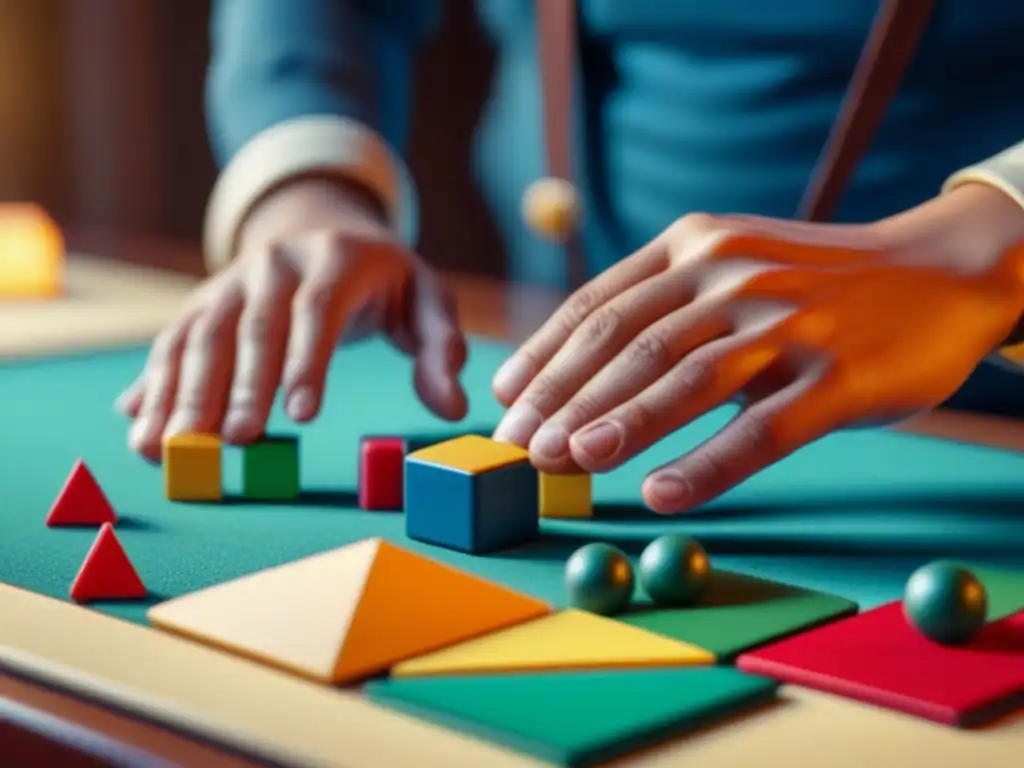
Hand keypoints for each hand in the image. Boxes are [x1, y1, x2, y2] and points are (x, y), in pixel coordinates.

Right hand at [118, 177, 466, 460]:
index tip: (301, 416)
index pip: (318, 309)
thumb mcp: (428, 301)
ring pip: (200, 335)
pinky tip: (137, 428)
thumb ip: (443, 349)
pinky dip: (153, 386)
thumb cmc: (387, 279)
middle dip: (238, 386)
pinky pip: (173, 341)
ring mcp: (232, 280)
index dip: (307, 361)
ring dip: (180, 393)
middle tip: (234, 443)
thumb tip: (455, 409)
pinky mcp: (205, 302)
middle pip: (251, 325)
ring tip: (165, 449)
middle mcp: (274, 263)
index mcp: (335, 258)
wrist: (324, 227)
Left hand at [491, 184, 1023, 513]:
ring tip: (566, 462)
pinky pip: (759, 429)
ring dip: (616, 424)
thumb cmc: (816, 280)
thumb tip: (577, 369)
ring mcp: (788, 321)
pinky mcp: (838, 375)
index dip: (544, 356)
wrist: (939, 271)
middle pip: (627, 343)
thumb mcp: (734, 262)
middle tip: (518, 446)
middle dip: (562, 399)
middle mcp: (733, 273)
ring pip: (683, 378)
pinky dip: (704, 464)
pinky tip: (659, 494)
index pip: (599, 304)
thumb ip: (663, 302)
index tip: (503, 400)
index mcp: (697, 244)